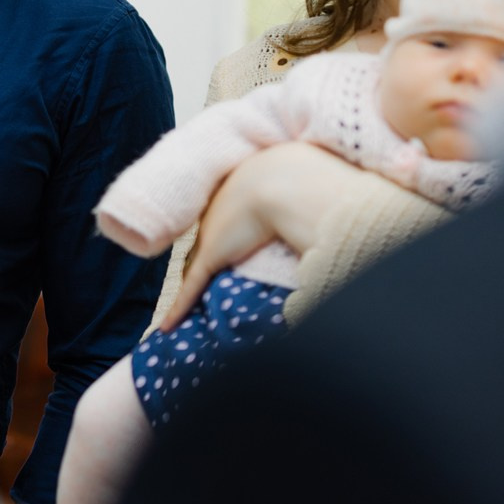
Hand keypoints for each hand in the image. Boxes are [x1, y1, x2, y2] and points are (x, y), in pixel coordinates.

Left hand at [162, 142, 368, 330]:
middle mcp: (219, 210)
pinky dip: (178, 308)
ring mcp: (213, 234)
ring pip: (194, 267)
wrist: (289, 180)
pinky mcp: (212, 255)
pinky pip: (190, 288)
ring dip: (188, 288)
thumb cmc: (307, 177)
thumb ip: (310, 201)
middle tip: (198, 278)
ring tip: (182, 307)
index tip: (228, 242)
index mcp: (239, 189)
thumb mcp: (306, 185)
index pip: (225, 218)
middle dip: (200, 259)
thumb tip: (338, 213)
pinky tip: (166, 326)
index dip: (224, 233)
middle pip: (204, 242)